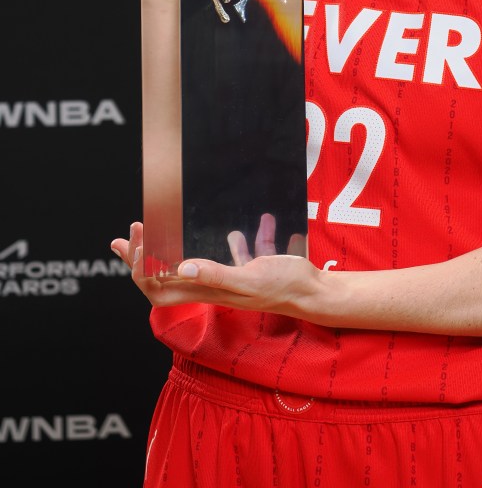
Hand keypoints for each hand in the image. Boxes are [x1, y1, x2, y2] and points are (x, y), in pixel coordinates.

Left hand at [111, 219, 311, 311]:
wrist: (314, 292)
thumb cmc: (284, 286)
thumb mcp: (250, 278)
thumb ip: (217, 273)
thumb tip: (182, 267)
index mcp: (207, 290)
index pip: (158, 285)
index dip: (141, 265)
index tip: (139, 237)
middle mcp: (212, 287)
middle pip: (164, 278)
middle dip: (143, 257)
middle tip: (129, 233)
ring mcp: (228, 279)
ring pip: (191, 266)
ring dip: (172, 250)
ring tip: (160, 230)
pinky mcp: (247, 269)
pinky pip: (230, 255)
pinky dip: (226, 241)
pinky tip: (233, 227)